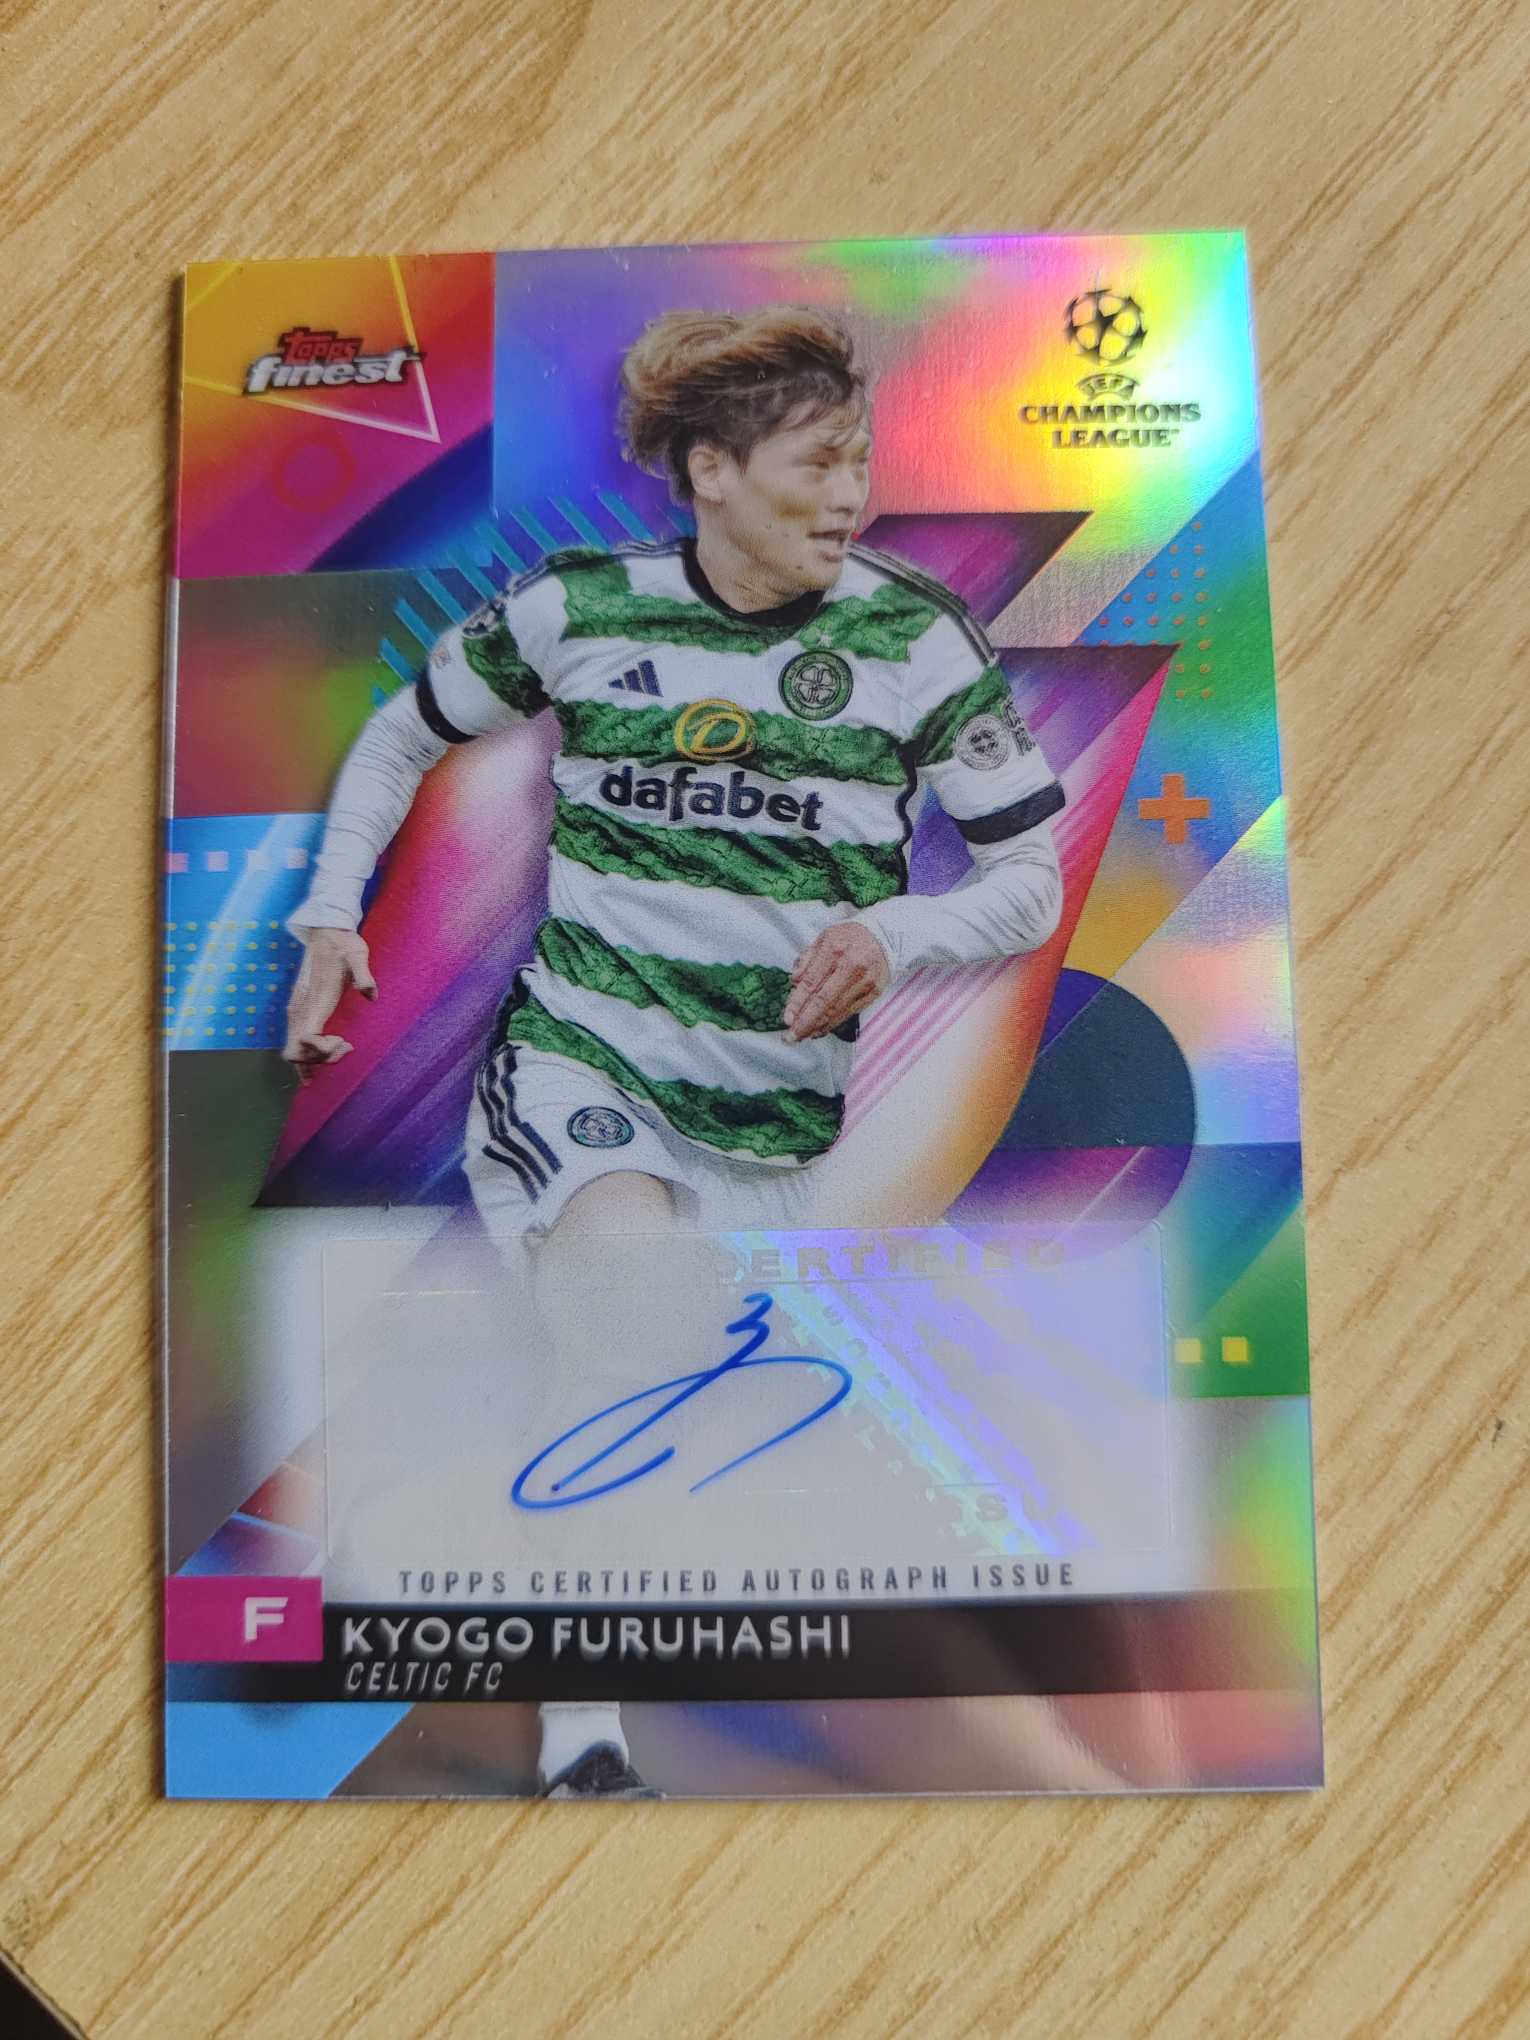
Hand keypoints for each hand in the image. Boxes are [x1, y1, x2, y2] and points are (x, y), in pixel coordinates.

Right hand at [282, 927, 375, 1081]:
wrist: (326, 932)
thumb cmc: (343, 944)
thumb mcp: (358, 955)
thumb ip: (363, 974)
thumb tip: (371, 995)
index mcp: (314, 1000)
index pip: (306, 1039)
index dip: (322, 1050)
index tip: (344, 1041)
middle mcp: (299, 1009)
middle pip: (297, 1052)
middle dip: (320, 1059)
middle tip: (347, 1046)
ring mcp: (296, 1011)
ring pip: (294, 1050)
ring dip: (315, 1058)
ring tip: (342, 1046)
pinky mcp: (299, 1011)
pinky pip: (294, 1042)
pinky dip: (302, 1061)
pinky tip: (312, 1076)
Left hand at [783, 921, 889, 1042]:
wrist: (884, 936)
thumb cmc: (848, 937)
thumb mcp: (823, 938)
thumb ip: (807, 959)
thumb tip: (793, 980)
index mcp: (834, 950)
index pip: (811, 983)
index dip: (797, 1004)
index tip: (786, 1020)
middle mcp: (852, 966)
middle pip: (824, 1002)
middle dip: (805, 1022)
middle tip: (790, 1037)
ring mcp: (865, 981)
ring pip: (837, 1010)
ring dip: (817, 1026)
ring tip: (801, 1036)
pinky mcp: (874, 992)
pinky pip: (849, 1012)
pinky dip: (832, 1023)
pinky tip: (819, 1030)